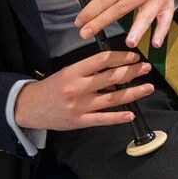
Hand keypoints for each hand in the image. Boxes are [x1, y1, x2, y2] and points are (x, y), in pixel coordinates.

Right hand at [13, 51, 153, 130]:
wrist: (30, 107)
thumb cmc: (52, 87)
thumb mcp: (66, 72)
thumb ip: (88, 70)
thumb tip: (114, 66)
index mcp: (73, 71)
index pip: (102, 60)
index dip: (121, 57)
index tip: (134, 57)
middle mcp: (77, 87)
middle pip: (111, 77)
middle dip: (132, 72)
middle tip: (147, 68)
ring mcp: (80, 106)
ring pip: (112, 98)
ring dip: (133, 93)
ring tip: (147, 87)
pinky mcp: (80, 121)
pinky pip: (103, 119)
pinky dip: (118, 117)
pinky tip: (132, 113)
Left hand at [75, 0, 177, 47]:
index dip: (92, 10)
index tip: (80, 22)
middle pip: (121, 8)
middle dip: (101, 22)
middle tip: (86, 34)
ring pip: (145, 16)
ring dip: (137, 31)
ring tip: (129, 43)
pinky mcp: (169, 7)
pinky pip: (165, 22)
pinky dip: (160, 33)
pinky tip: (155, 43)